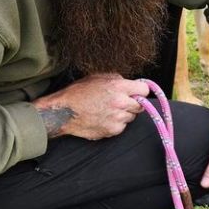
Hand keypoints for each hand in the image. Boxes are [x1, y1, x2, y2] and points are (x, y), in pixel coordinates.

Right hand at [32, 73, 149, 139]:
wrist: (63, 112)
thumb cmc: (78, 93)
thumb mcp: (98, 78)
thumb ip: (118, 80)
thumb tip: (131, 84)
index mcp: (118, 87)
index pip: (145, 90)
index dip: (141, 91)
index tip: (138, 92)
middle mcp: (120, 103)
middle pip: (141, 106)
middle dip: (134, 103)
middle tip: (121, 102)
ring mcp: (117, 118)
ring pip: (131, 117)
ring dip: (124, 114)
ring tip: (108, 110)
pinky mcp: (113, 130)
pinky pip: (122, 126)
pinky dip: (116, 123)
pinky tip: (103, 118)